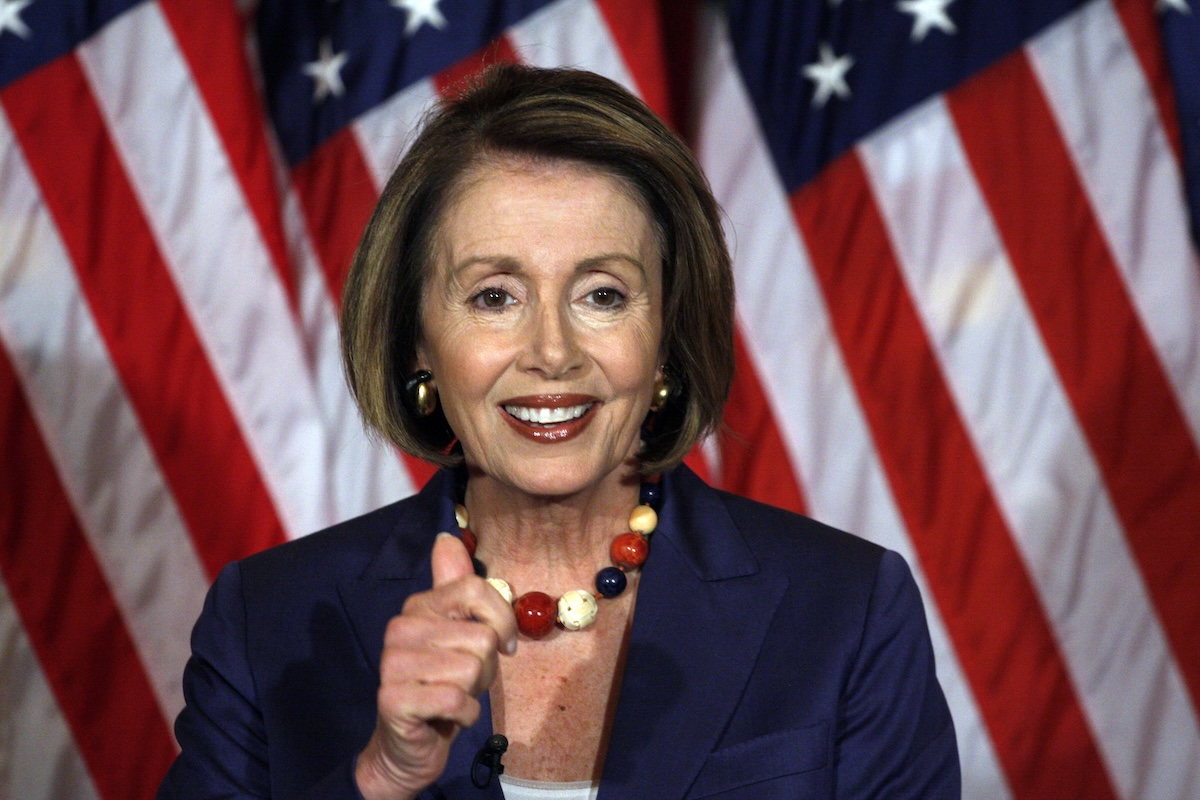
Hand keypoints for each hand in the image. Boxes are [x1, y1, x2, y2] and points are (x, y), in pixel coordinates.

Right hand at [355, 533, 517, 799]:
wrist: (408, 745)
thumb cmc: (443, 686)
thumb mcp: (458, 634)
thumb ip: (456, 587)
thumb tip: (446, 538)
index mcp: (418, 607)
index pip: (475, 590)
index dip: (501, 620)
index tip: (502, 645)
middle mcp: (400, 628)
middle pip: (481, 638)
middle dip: (486, 669)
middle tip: (463, 682)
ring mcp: (393, 663)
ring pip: (472, 669)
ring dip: (474, 693)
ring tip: (452, 698)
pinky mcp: (393, 698)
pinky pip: (456, 700)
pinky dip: (463, 715)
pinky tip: (446, 718)